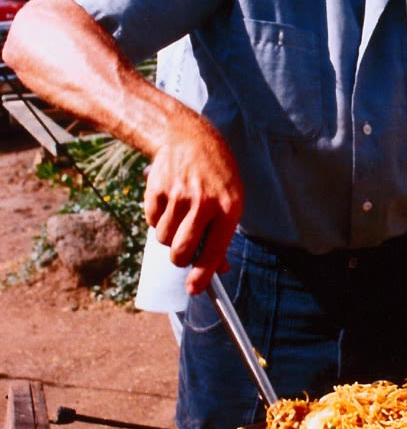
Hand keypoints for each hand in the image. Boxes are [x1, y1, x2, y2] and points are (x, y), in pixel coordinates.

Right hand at [143, 113, 243, 294]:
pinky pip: (152, 222)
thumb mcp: (232, 199)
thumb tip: (221, 269)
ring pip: (165, 239)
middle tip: (184, 251)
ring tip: (180, 217)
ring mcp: (179, 196)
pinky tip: (169, 202)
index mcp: (229, 208)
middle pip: (182, 252)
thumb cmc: (216, 175)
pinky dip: (158, 220)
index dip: (203, 275)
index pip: (214, 250)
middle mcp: (204, 203)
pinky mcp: (157, 190)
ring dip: (169, 237)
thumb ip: (224, 234)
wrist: (189, 138)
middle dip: (181, 259)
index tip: (194, 290)